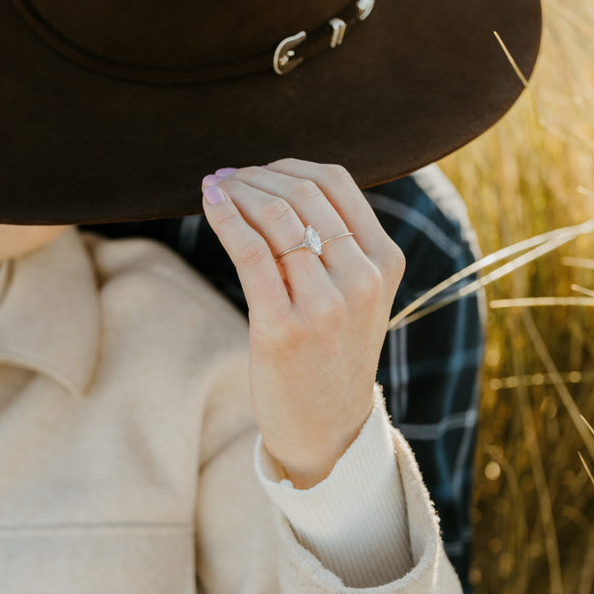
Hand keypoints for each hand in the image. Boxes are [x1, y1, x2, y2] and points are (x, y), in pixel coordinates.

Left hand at [201, 159, 403, 487]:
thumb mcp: (358, 295)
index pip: (335, 182)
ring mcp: (325, 304)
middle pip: (302, 194)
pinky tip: (209, 205)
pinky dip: (225, 219)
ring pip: (275, 218)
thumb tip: (279, 183)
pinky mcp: (284, 328)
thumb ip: (338, 243)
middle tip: (225, 178)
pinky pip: (250, 253)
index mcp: (384, 262)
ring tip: (214, 190)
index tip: (255, 171)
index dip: (286, 166)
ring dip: (236, 193)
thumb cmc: (332, 353)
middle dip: (254, 176)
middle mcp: (361, 278)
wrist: (327, 426)